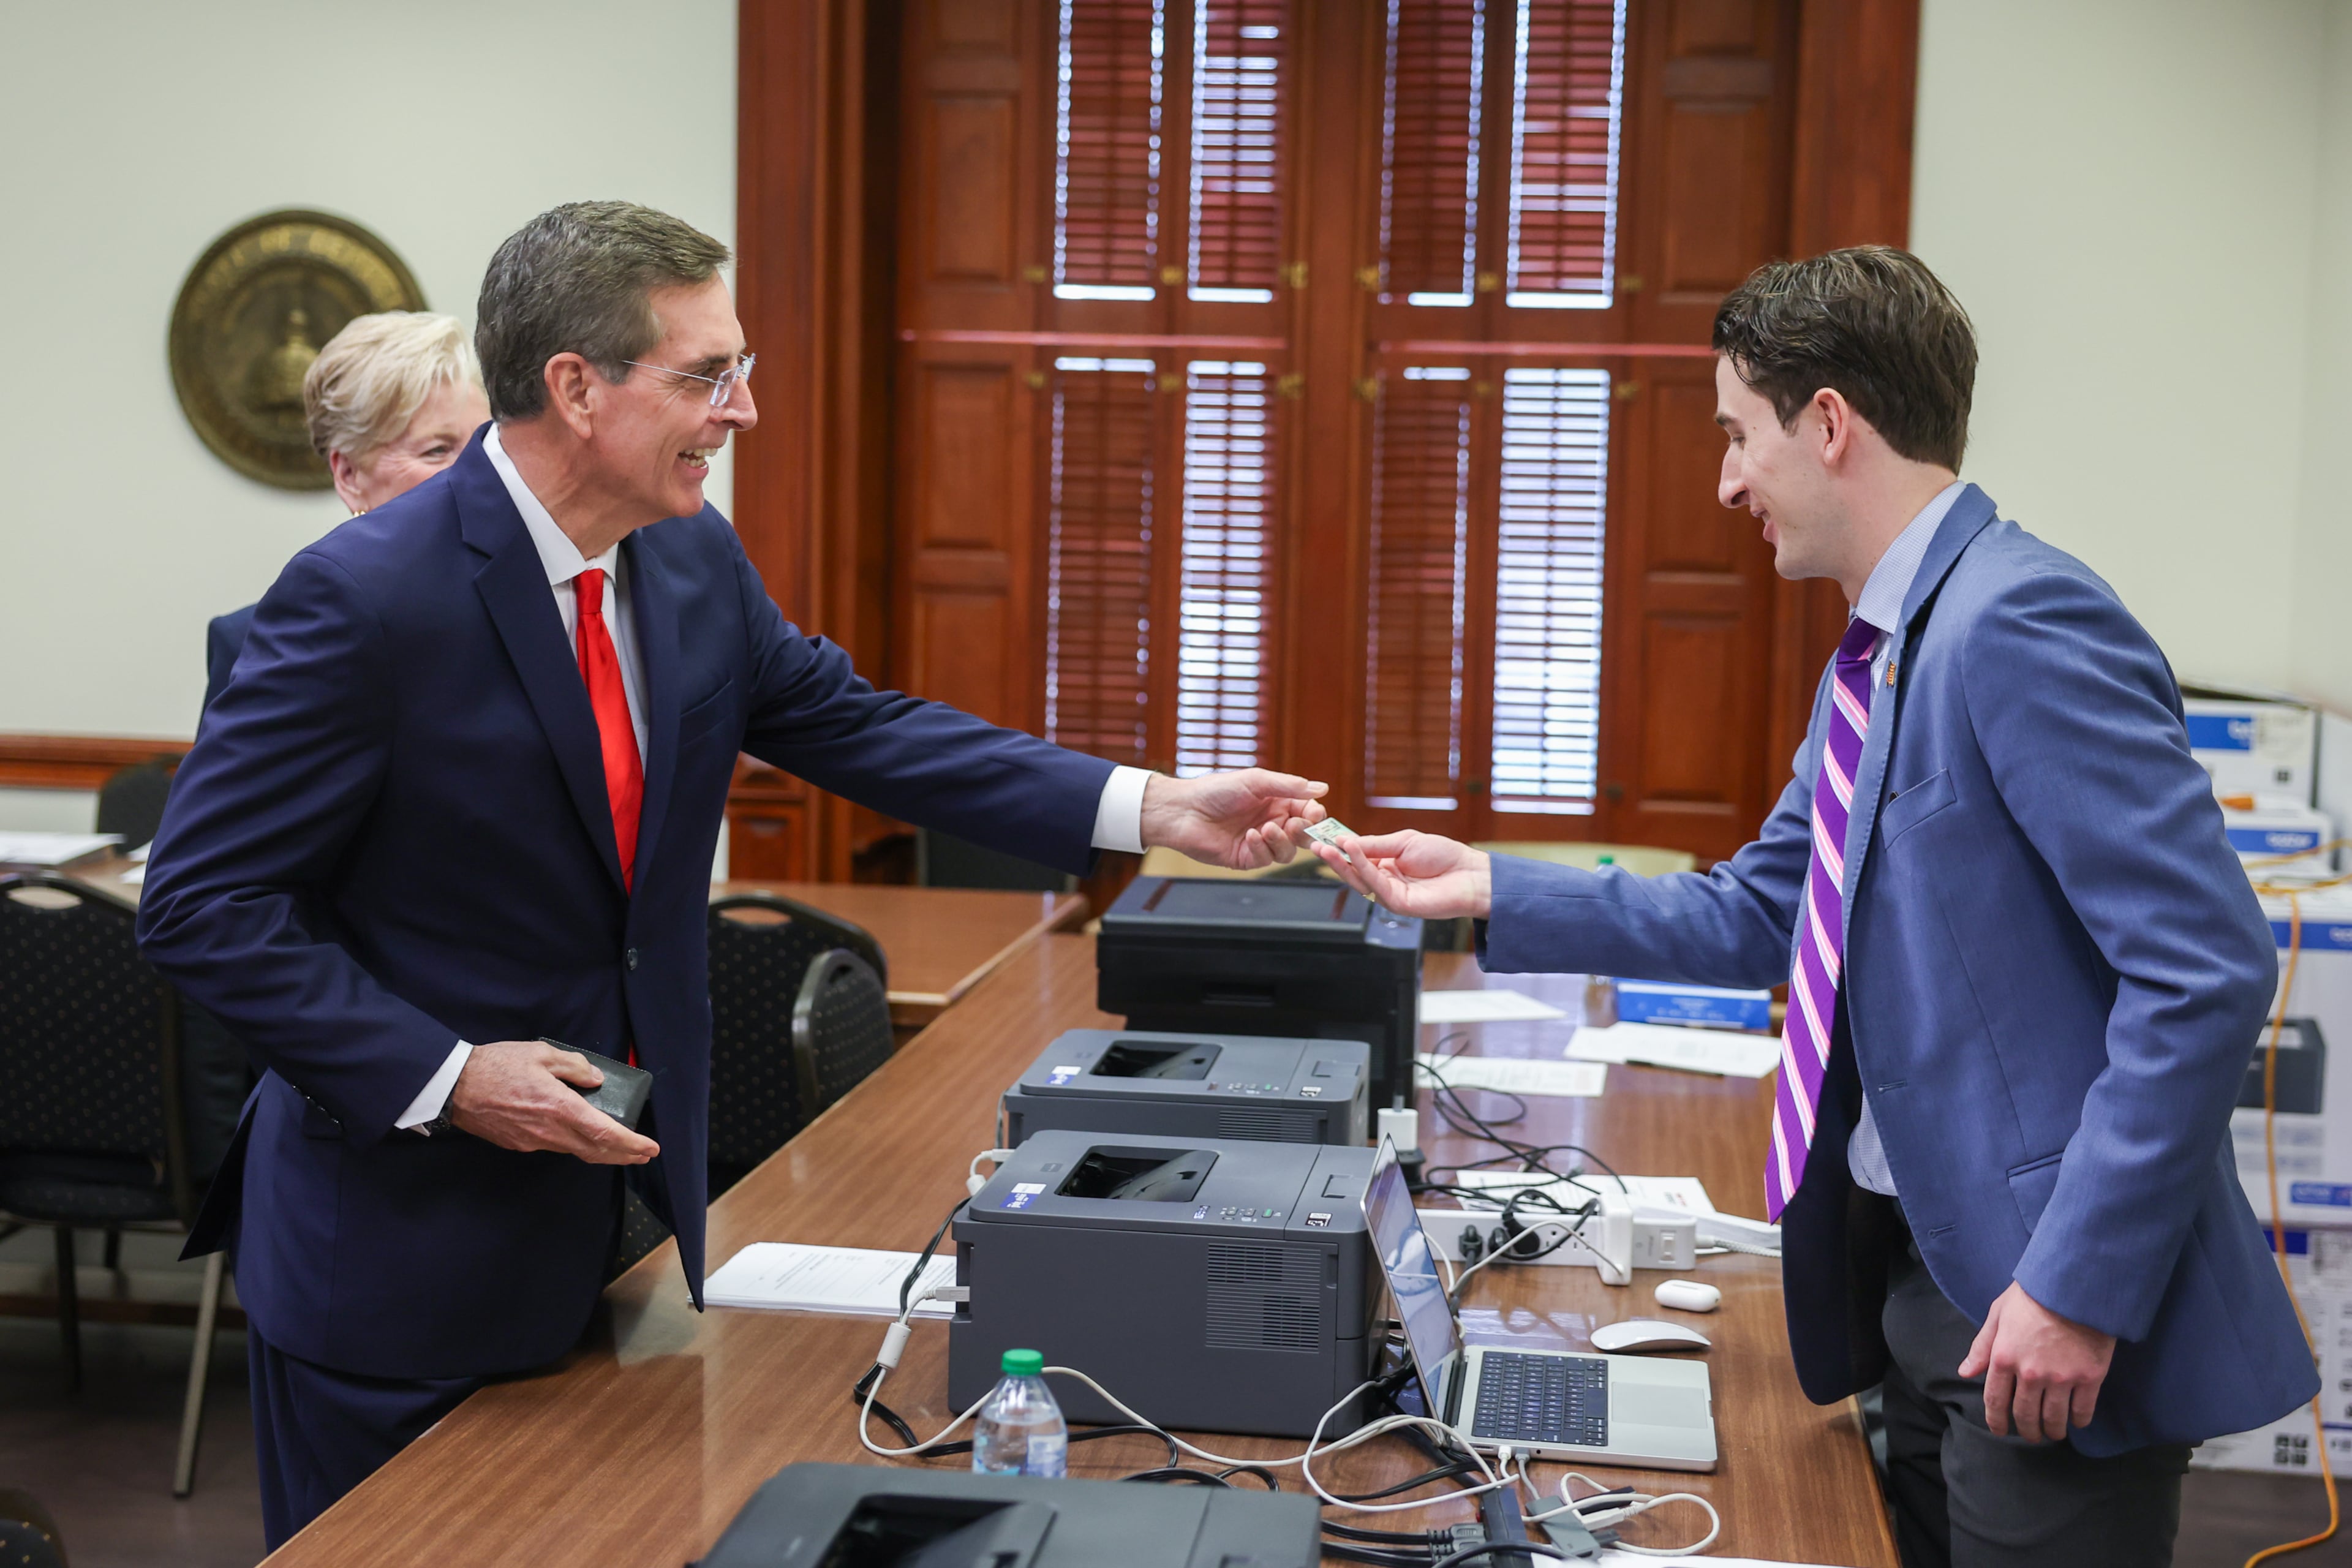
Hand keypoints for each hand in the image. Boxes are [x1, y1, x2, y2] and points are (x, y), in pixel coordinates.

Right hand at [448, 1040, 659, 1165]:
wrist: (455, 1086)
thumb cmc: (497, 1066)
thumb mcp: (542, 1054)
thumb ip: (574, 1067)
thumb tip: (596, 1079)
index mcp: (560, 1108)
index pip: (604, 1133)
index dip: (631, 1144)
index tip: (649, 1148)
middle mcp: (550, 1132)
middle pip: (595, 1151)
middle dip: (623, 1155)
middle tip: (643, 1155)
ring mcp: (533, 1141)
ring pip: (575, 1151)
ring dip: (600, 1151)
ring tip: (619, 1148)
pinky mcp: (519, 1144)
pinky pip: (555, 1147)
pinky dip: (575, 1145)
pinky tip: (581, 1138)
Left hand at [1139, 769, 1328, 868]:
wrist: (1184, 810)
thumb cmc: (1217, 790)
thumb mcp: (1256, 781)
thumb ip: (1289, 786)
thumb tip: (1322, 788)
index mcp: (1277, 802)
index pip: (1307, 812)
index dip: (1315, 815)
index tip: (1314, 814)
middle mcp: (1272, 822)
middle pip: (1303, 835)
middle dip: (1304, 832)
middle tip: (1295, 825)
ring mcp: (1260, 843)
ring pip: (1288, 851)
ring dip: (1282, 841)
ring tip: (1266, 829)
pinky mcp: (1246, 858)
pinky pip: (1265, 860)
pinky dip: (1262, 848)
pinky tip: (1250, 836)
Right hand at [1311, 830, 1492, 919]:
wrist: (1471, 874)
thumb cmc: (1444, 856)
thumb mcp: (1404, 841)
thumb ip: (1376, 844)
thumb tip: (1346, 841)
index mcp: (1387, 865)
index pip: (1357, 857)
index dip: (1340, 849)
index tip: (1322, 837)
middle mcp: (1385, 881)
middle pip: (1353, 872)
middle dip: (1333, 859)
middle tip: (1315, 846)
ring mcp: (1391, 895)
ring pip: (1359, 881)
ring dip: (1342, 864)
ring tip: (1328, 848)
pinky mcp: (1398, 904)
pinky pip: (1375, 885)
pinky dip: (1362, 868)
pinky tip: (1352, 852)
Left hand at [1957, 1281, 2114, 1441]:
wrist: (2075, 1285)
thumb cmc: (2033, 1295)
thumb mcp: (1998, 1314)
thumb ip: (1982, 1346)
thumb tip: (1965, 1372)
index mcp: (2004, 1358)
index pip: (1995, 1400)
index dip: (1996, 1421)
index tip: (2000, 1431)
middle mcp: (2030, 1374)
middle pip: (2025, 1414)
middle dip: (2027, 1430)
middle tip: (2031, 1435)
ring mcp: (2061, 1378)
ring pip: (2054, 1418)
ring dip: (2052, 1431)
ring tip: (2053, 1433)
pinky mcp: (2089, 1377)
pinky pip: (2083, 1410)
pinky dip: (2079, 1420)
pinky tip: (2077, 1422)